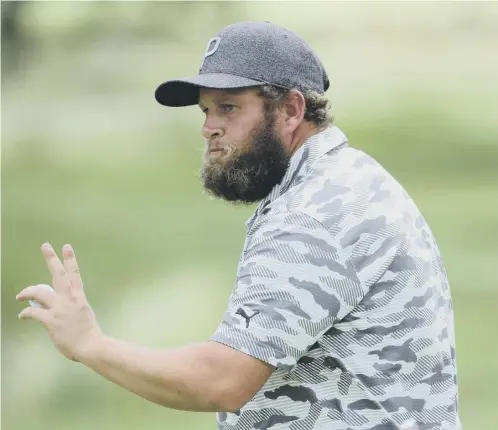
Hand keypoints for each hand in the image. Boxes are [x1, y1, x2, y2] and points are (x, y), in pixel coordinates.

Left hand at [16, 243, 101, 361]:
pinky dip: (25, 313)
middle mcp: (69, 298)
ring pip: (39, 292)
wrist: (90, 344)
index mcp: (78, 297)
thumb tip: (61, 307)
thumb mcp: (83, 313)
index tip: (66, 247)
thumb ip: (72, 307)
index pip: (74, 274)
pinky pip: (33, 313)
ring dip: (27, 292)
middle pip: (59, 274)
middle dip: (51, 259)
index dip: (70, 259)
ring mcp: (59, 308)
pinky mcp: (50, 320)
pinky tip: (22, 315)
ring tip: (20, 295)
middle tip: (45, 246)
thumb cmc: (89, 332)